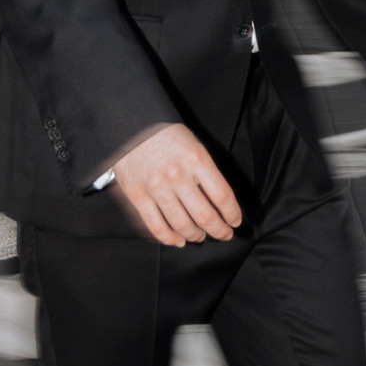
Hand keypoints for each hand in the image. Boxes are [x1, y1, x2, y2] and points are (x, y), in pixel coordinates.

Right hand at [108, 124, 241, 246]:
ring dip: (196, 236)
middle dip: (219, 230)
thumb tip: (220, 202)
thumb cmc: (166, 135)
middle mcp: (177, 174)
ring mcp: (156, 187)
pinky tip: (178, 240)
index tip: (235, 221)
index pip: (222, 195)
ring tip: (201, 236)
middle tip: (224, 234)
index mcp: (196, 158)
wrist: (130, 126)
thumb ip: (206, 171)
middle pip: (204, 215)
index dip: (232, 213)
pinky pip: (156, 226)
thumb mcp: (193, 144)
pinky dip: (170, 239)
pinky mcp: (137, 196)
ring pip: (182, 225)